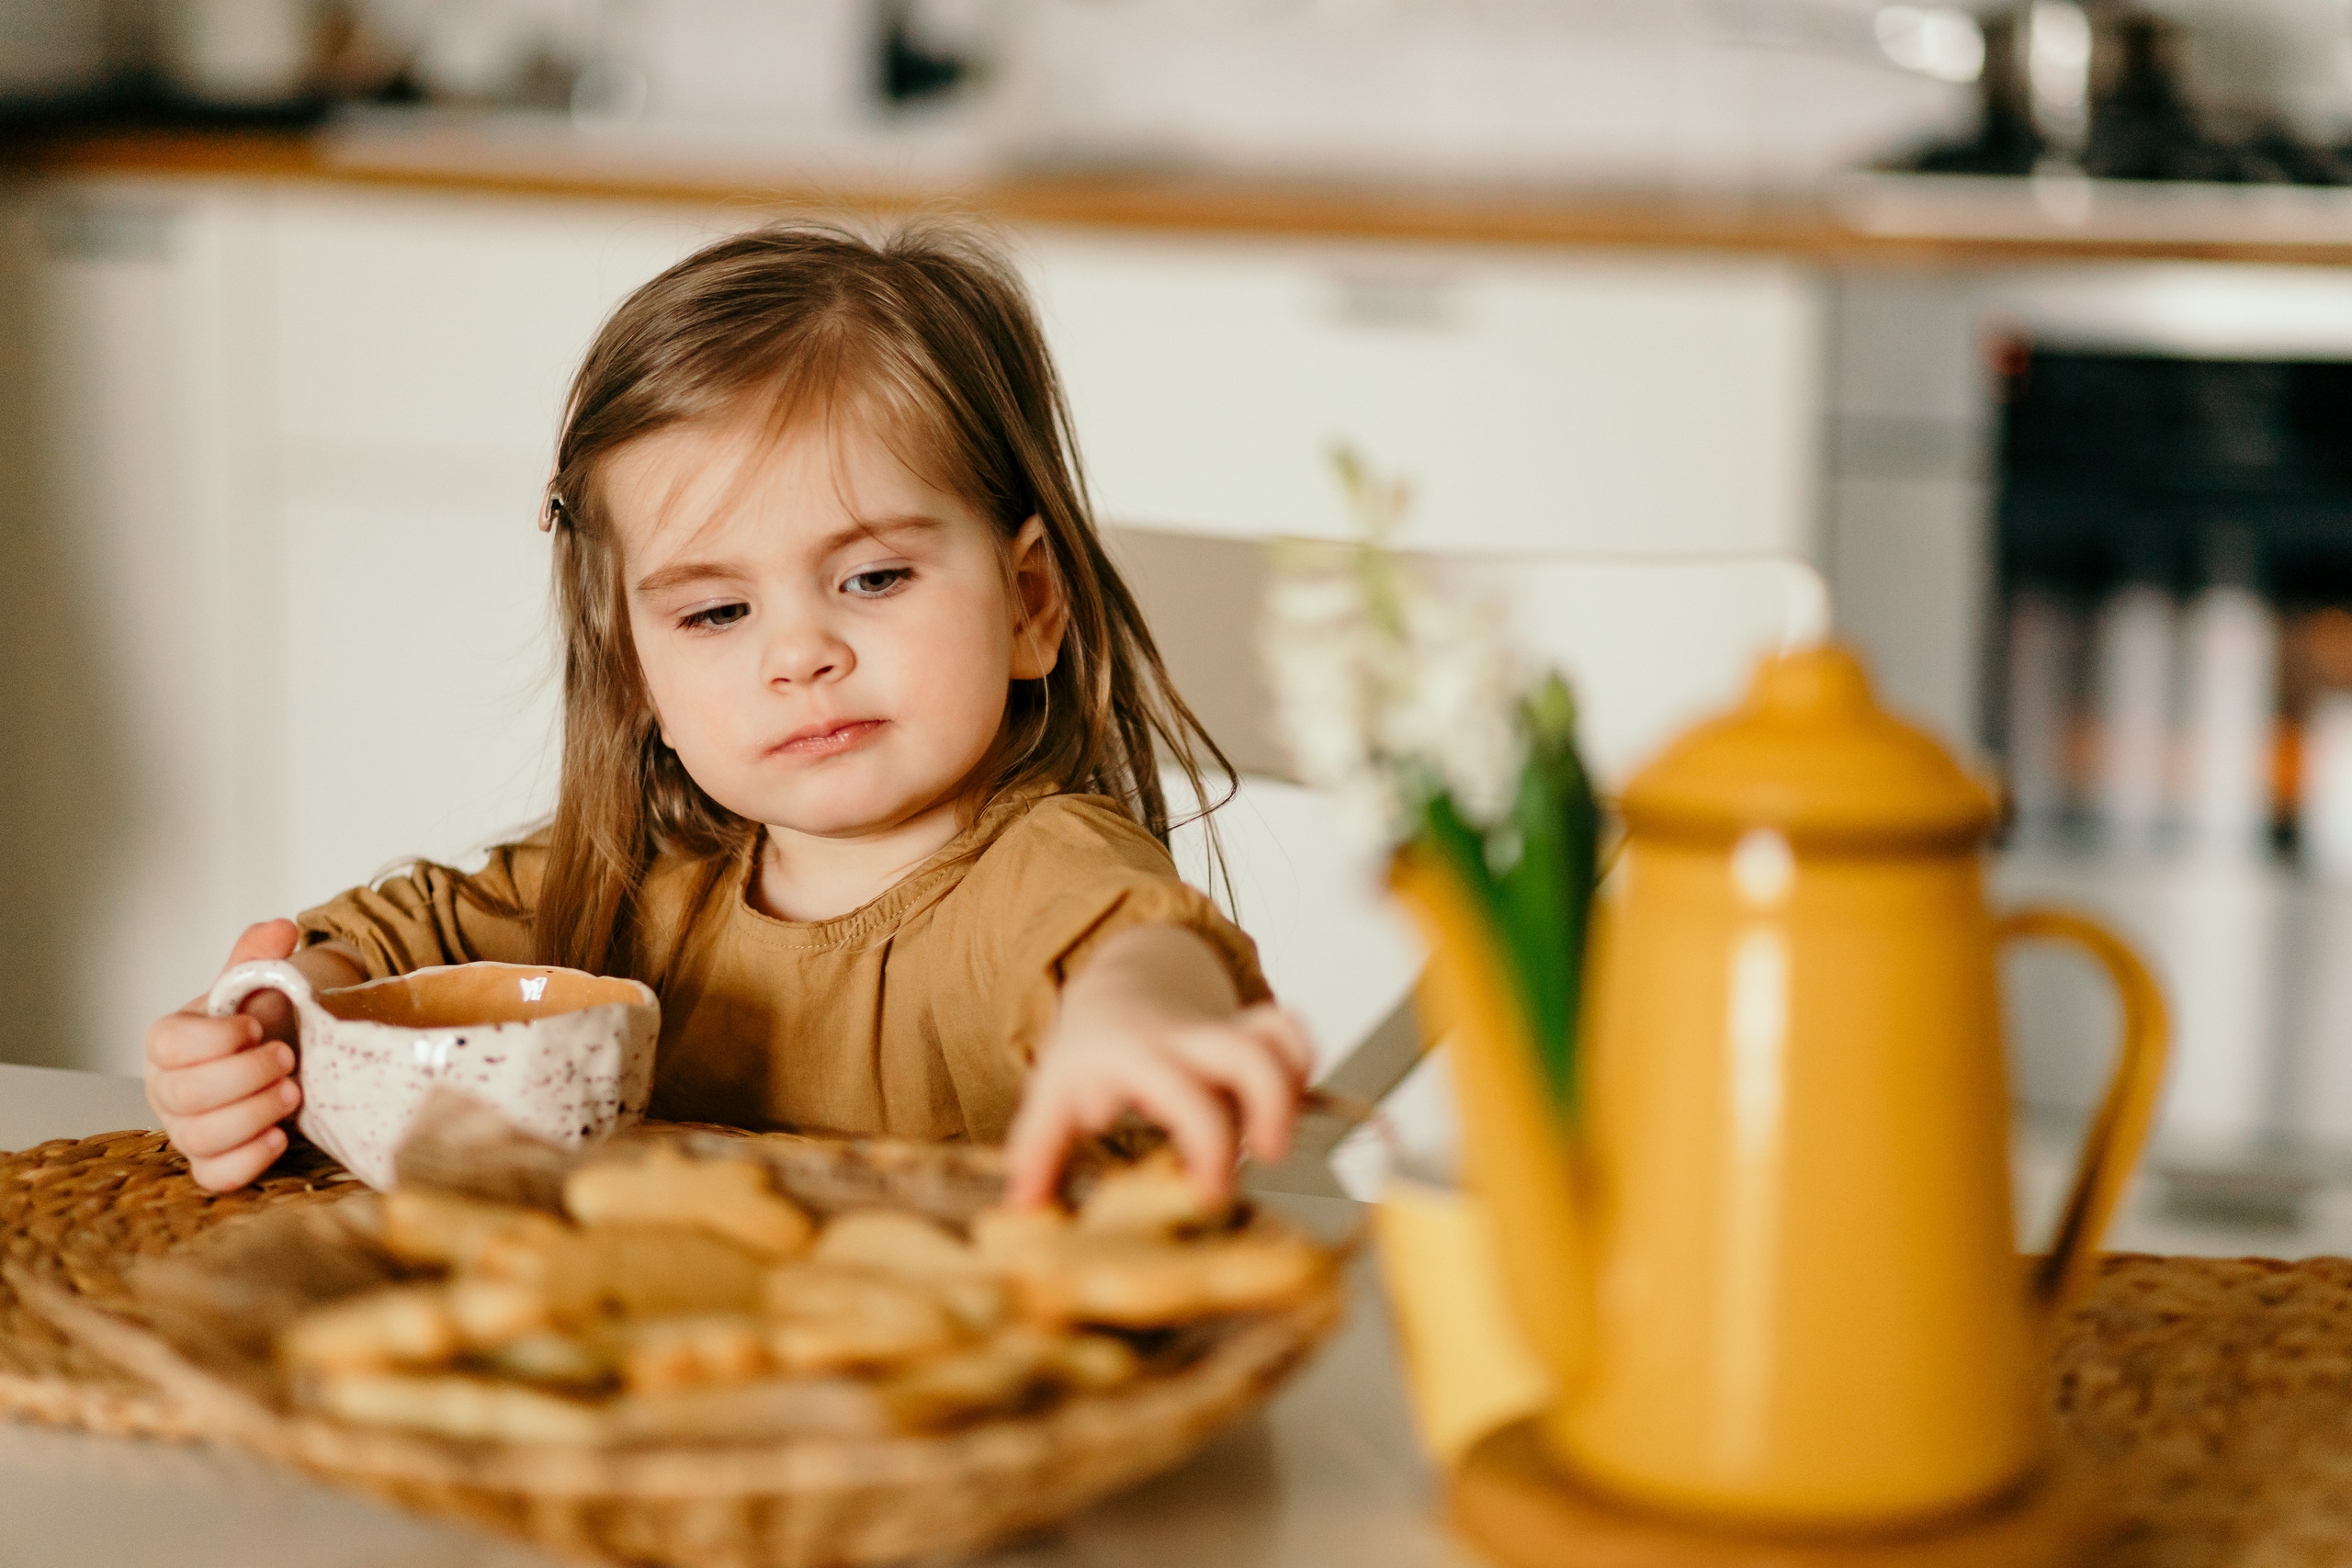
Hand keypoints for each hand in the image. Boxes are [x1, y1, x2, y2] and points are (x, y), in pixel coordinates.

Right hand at [143, 921, 357, 1191]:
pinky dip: (248, 1160)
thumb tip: (280, 928)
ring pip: (201, 1137)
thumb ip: (258, 957)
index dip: (215, 1039)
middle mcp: (167, 1088)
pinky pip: (215, 1177)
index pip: (169, 1045)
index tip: (255, 1027)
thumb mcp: (254, 987)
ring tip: (294, 1094)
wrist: (276, 1058)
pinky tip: (280, 1136)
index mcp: (169, 1042)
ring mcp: (186, 1130)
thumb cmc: (257, 1025)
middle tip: (289, 1060)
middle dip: (245, 1076)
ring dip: (254, 1115)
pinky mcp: (211, 1162)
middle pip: (187, 1094)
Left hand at [1003, 926, 1313, 1205]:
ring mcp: (1218, 1035)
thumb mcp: (1049, 1098)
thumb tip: (1021, 1213)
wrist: (1115, 994)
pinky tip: (1287, 1106)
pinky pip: (1288, 1031)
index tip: (1198, 1186)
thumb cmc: (1085, 1061)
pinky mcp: (1248, 1032)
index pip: (1173, 1091)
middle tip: (1245, 1173)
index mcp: (1132, 1059)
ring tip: (1270, 1145)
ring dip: (1285, 1092)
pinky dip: (1301, 1064)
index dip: (1198, 1139)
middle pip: (1241, 1059)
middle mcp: (1182, 1043)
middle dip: (1261, 1113)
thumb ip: (1037, 1153)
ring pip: (1271, 1042)